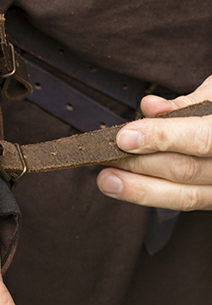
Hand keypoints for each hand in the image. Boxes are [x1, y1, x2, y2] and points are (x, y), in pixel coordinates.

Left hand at [97, 75, 211, 209]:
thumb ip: (188, 102)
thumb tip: (150, 108)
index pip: (201, 138)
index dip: (161, 138)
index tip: (124, 137)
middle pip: (186, 170)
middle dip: (140, 165)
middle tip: (103, 156)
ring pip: (186, 197)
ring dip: (140, 190)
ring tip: (107, 180)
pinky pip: (188, 202)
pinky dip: (155, 194)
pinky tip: (128, 187)